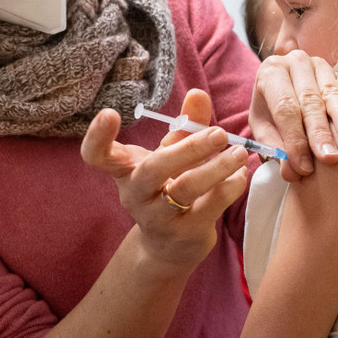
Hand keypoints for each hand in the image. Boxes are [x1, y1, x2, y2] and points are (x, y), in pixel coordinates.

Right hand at [81, 89, 247, 275]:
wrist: (170, 244)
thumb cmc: (168, 187)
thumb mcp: (172, 154)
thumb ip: (185, 124)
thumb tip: (197, 93)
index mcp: (125, 170)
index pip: (98, 156)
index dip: (97, 137)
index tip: (109, 113)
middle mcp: (135, 194)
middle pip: (154, 169)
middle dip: (189, 148)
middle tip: (219, 133)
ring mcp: (158, 217)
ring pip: (186, 189)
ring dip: (216, 168)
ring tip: (239, 152)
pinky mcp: (184, 233)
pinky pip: (210, 206)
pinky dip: (230, 187)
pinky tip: (240, 175)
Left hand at [249, 50, 337, 181]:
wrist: (284, 90)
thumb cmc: (271, 112)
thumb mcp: (264, 127)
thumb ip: (276, 148)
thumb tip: (291, 172)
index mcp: (271, 73)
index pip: (284, 108)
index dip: (294, 139)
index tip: (304, 167)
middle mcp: (296, 63)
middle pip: (309, 101)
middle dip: (319, 131)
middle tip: (329, 158)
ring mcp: (320, 66)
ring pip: (332, 93)